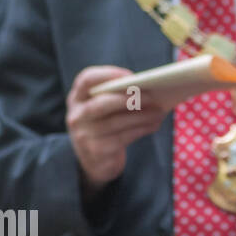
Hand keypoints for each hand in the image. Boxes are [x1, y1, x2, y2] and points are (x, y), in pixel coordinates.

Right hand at [67, 65, 168, 192]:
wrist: (95, 161)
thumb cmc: (107, 124)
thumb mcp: (105, 109)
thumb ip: (119, 96)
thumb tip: (151, 88)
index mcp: (78, 98)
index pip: (86, 79)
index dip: (108, 75)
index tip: (130, 76)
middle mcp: (77, 116)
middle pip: (101, 104)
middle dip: (128, 99)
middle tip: (151, 96)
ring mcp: (84, 135)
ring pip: (115, 122)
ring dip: (141, 116)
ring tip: (159, 111)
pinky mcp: (97, 151)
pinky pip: (123, 137)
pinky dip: (142, 129)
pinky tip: (154, 124)